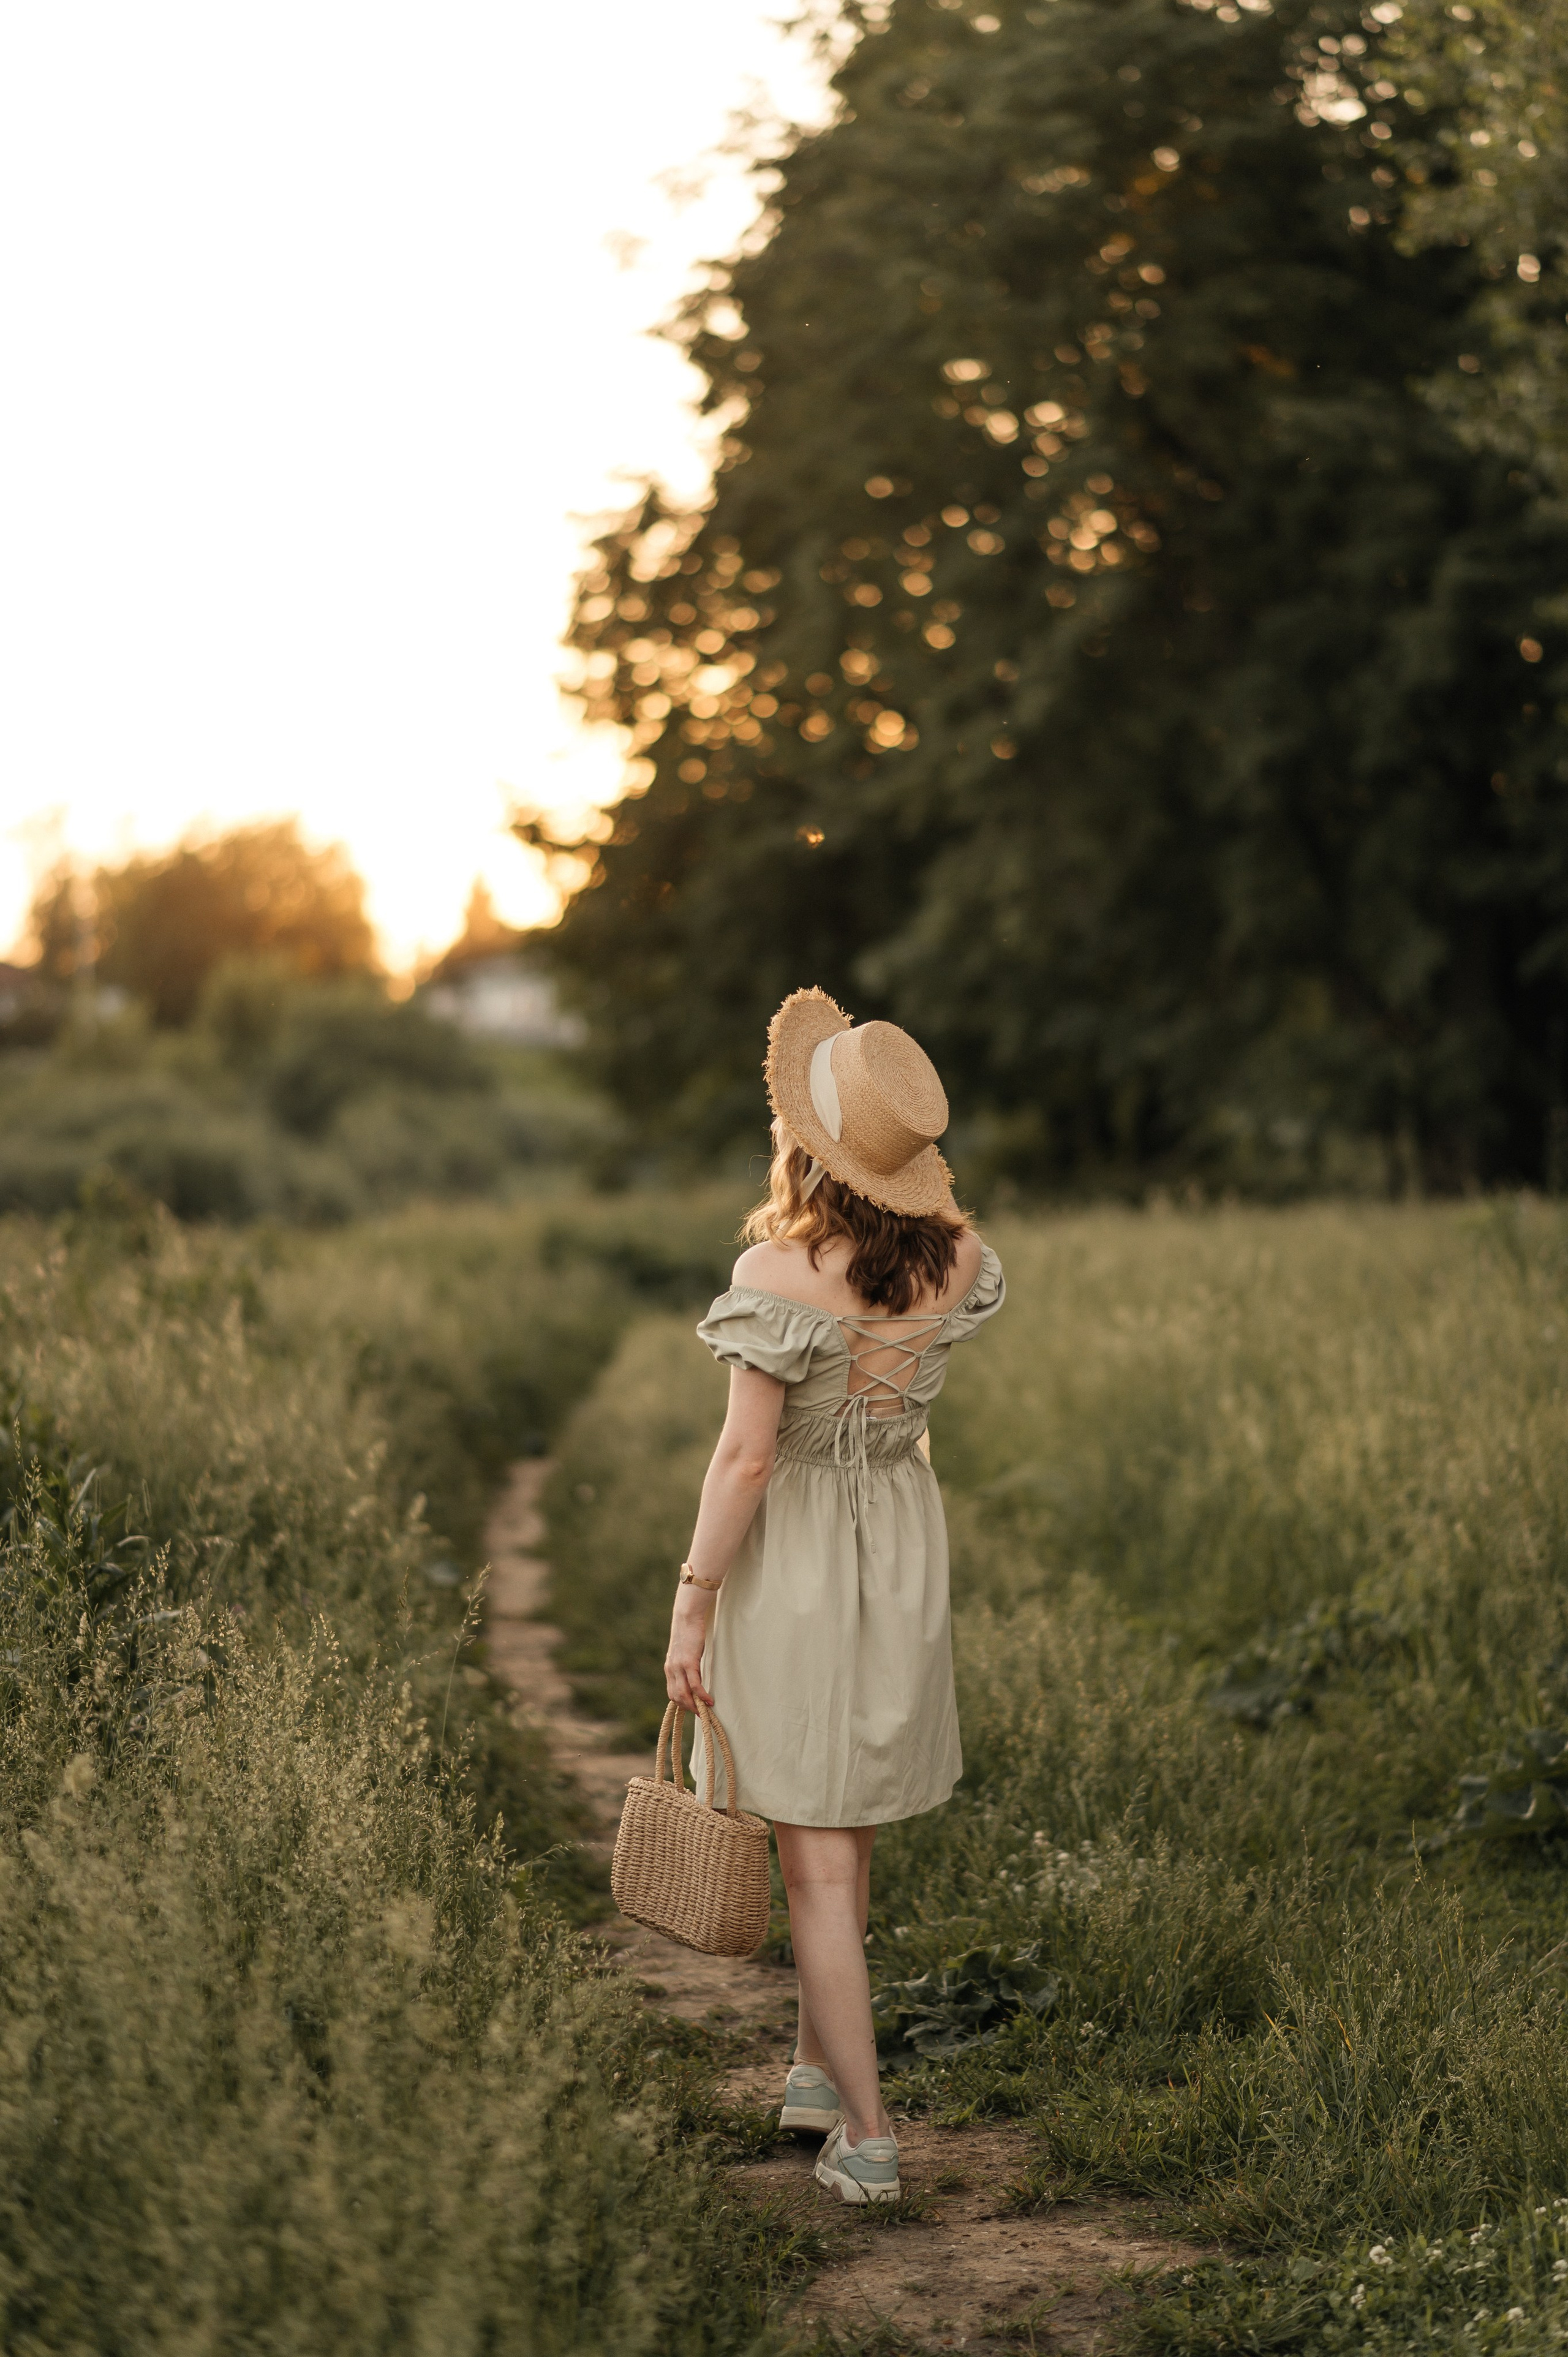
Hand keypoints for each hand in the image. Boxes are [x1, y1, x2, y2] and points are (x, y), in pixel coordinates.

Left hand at [665, 1587, 715, 1710]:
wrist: (686, 1617)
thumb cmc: (689, 1633)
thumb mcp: (684, 1652)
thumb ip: (685, 1664)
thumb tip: (694, 1674)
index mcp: (669, 1668)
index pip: (672, 1693)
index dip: (682, 1704)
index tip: (693, 1709)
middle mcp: (671, 1669)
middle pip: (676, 1697)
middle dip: (688, 1708)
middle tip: (701, 1714)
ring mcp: (678, 1667)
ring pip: (683, 1694)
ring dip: (695, 1705)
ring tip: (705, 1710)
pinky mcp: (688, 1662)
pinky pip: (695, 1685)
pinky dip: (702, 1695)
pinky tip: (709, 1700)